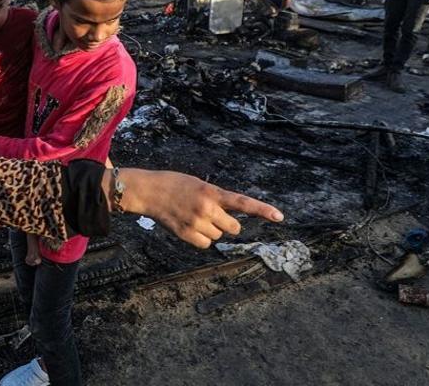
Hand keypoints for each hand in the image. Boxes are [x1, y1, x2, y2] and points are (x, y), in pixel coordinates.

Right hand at [114, 169, 283, 248]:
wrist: (148, 191)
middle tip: (211, 214)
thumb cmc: (175, 185)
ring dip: (211, 230)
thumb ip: (216, 199)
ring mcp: (196, 222)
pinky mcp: (185, 234)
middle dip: (226, 223)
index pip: (242, 202)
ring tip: (193, 217)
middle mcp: (207, 208)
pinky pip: (205, 244)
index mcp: (212, 192)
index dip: (262, 210)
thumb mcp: (199, 185)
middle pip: (233, 227)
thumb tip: (229, 222)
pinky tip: (188, 227)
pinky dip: (200, 239)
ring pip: (218, 236)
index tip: (280, 217)